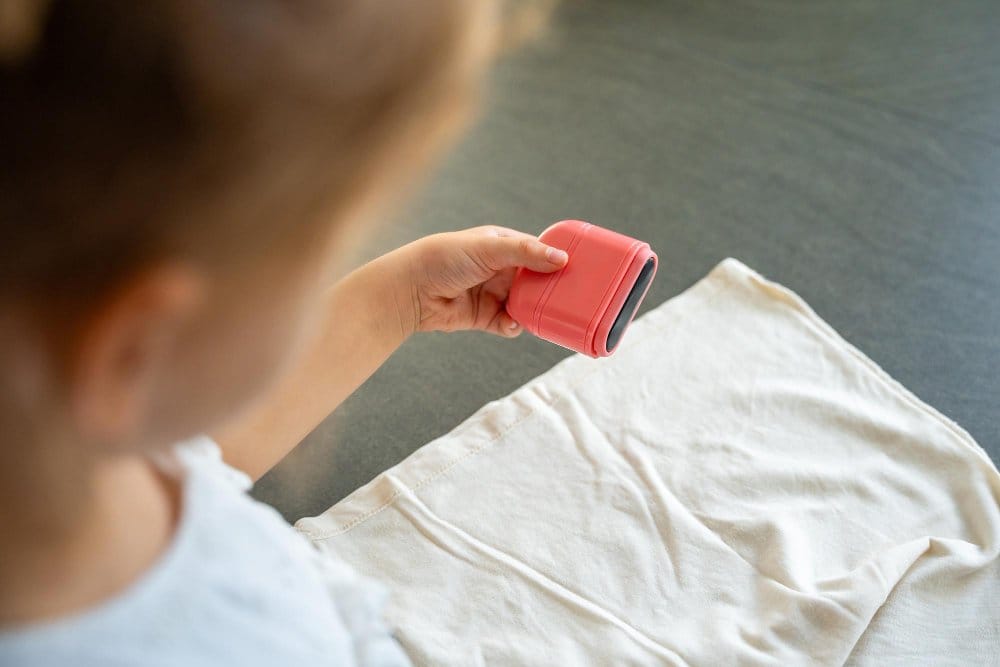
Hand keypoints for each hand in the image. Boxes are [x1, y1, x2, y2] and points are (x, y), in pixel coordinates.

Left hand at [396, 226, 568, 336]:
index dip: (557, 260)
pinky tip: (511, 323)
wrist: (411, 290)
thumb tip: (561, 258)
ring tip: (543, 315)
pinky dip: (514, 325)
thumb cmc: (444, 258)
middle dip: (549, 291)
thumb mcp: (488, 248)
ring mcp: (494, 294)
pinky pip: (509, 324)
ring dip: (533, 311)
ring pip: (525, 305)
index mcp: (503, 245)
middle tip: (568, 299)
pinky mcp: (485, 317)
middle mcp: (501, 269)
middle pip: (536, 282)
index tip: (578, 270)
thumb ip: (525, 252)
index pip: (539, 252)